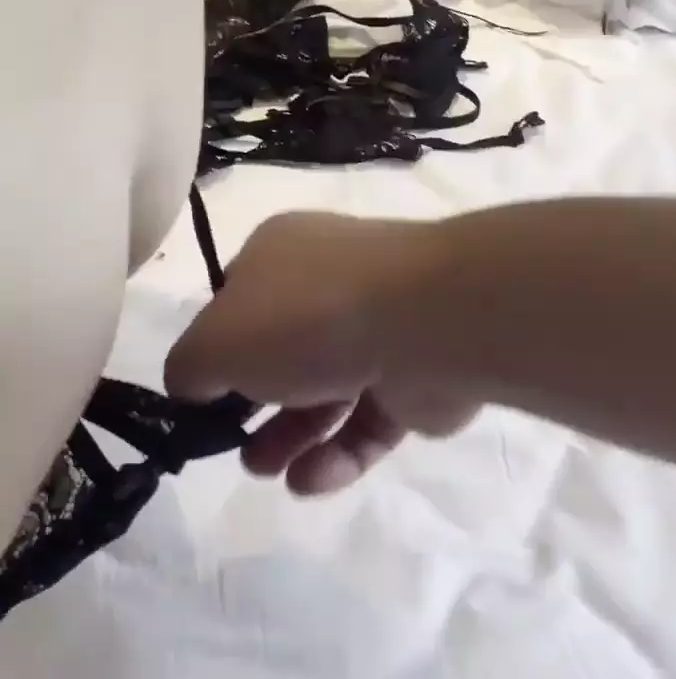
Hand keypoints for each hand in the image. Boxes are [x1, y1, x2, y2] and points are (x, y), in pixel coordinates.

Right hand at [165, 212, 477, 493]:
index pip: (236, 299)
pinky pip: (368, 421)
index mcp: (281, 253)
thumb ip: (190, 369)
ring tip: (266, 472)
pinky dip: (338, 453)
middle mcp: (331, 282)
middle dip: (252, 403)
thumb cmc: (307, 317)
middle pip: (281, 349)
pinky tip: (310, 481)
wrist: (427, 323)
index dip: (216, 347)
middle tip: (232, 445)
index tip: (199, 395)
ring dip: (289, 435)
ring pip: (325, 389)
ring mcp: (380, 328)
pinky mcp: (416, 378)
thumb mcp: (216, 342)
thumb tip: (191, 387)